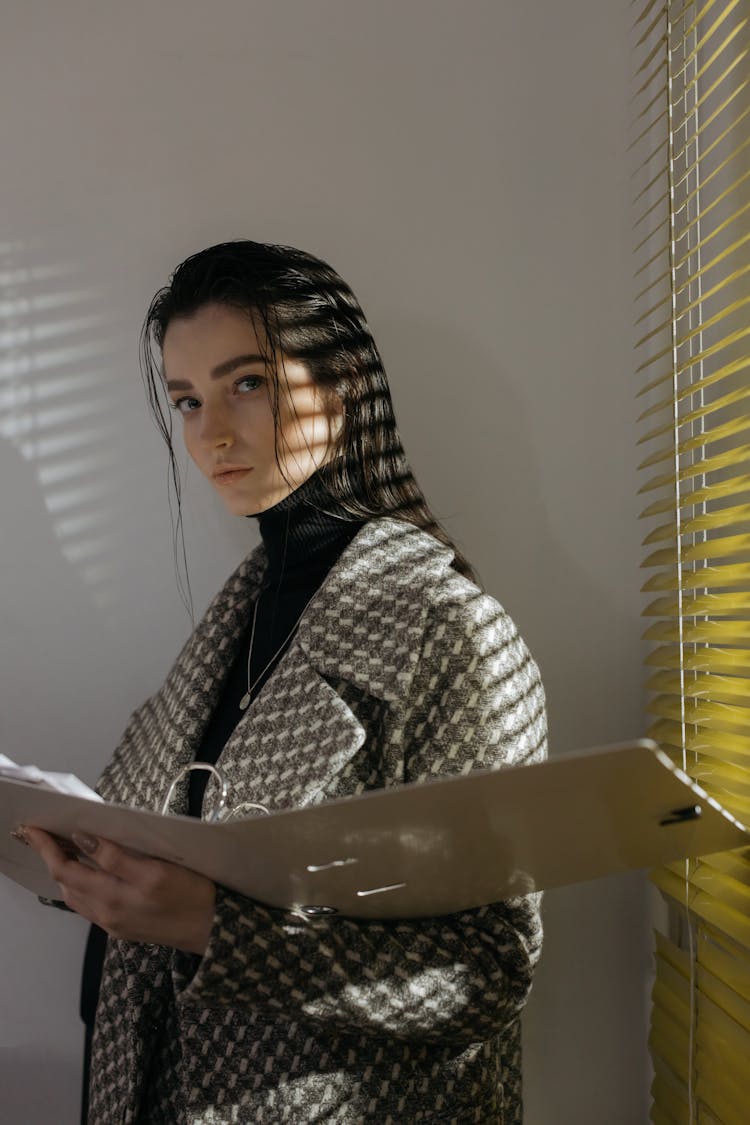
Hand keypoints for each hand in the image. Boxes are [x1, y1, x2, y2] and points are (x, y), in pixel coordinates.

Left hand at [23, 827, 214, 954]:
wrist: (214, 930)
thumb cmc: (193, 894)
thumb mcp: (157, 870)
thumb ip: (116, 857)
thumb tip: (82, 839)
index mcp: (113, 897)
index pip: (66, 870)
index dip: (47, 848)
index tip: (33, 829)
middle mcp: (107, 913)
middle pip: (66, 884)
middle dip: (50, 858)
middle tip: (44, 834)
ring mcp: (113, 923)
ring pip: (75, 896)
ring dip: (64, 872)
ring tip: (61, 849)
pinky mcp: (123, 927)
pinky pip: (89, 905)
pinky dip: (80, 885)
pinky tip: (87, 873)